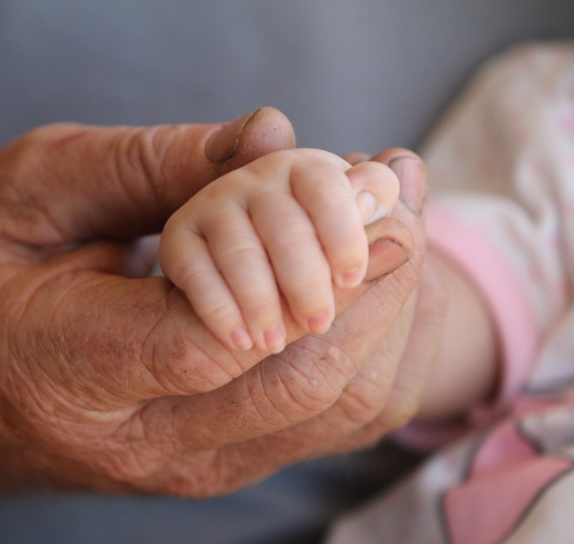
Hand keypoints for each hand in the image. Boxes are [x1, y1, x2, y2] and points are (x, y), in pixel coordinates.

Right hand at [0, 111, 429, 496]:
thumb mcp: (24, 192)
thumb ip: (145, 165)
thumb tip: (272, 137)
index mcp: (62, 370)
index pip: (214, 337)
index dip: (308, 258)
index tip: (360, 178)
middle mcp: (137, 442)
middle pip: (300, 381)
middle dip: (375, 274)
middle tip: (397, 178)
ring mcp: (184, 465)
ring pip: (334, 412)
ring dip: (388, 308)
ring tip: (396, 211)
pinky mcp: (215, 460)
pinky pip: (327, 421)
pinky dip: (371, 344)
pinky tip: (372, 272)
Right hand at [158, 148, 399, 352]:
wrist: (233, 269)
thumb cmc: (304, 256)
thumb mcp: (348, 235)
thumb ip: (371, 212)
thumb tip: (395, 201)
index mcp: (305, 169)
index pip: (325, 187)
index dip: (341, 230)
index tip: (352, 276)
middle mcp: (254, 179)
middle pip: (283, 224)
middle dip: (303, 278)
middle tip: (318, 322)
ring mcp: (211, 206)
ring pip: (239, 250)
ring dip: (261, 300)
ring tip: (276, 342)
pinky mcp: (180, 238)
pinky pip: (193, 269)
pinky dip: (217, 307)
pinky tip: (238, 339)